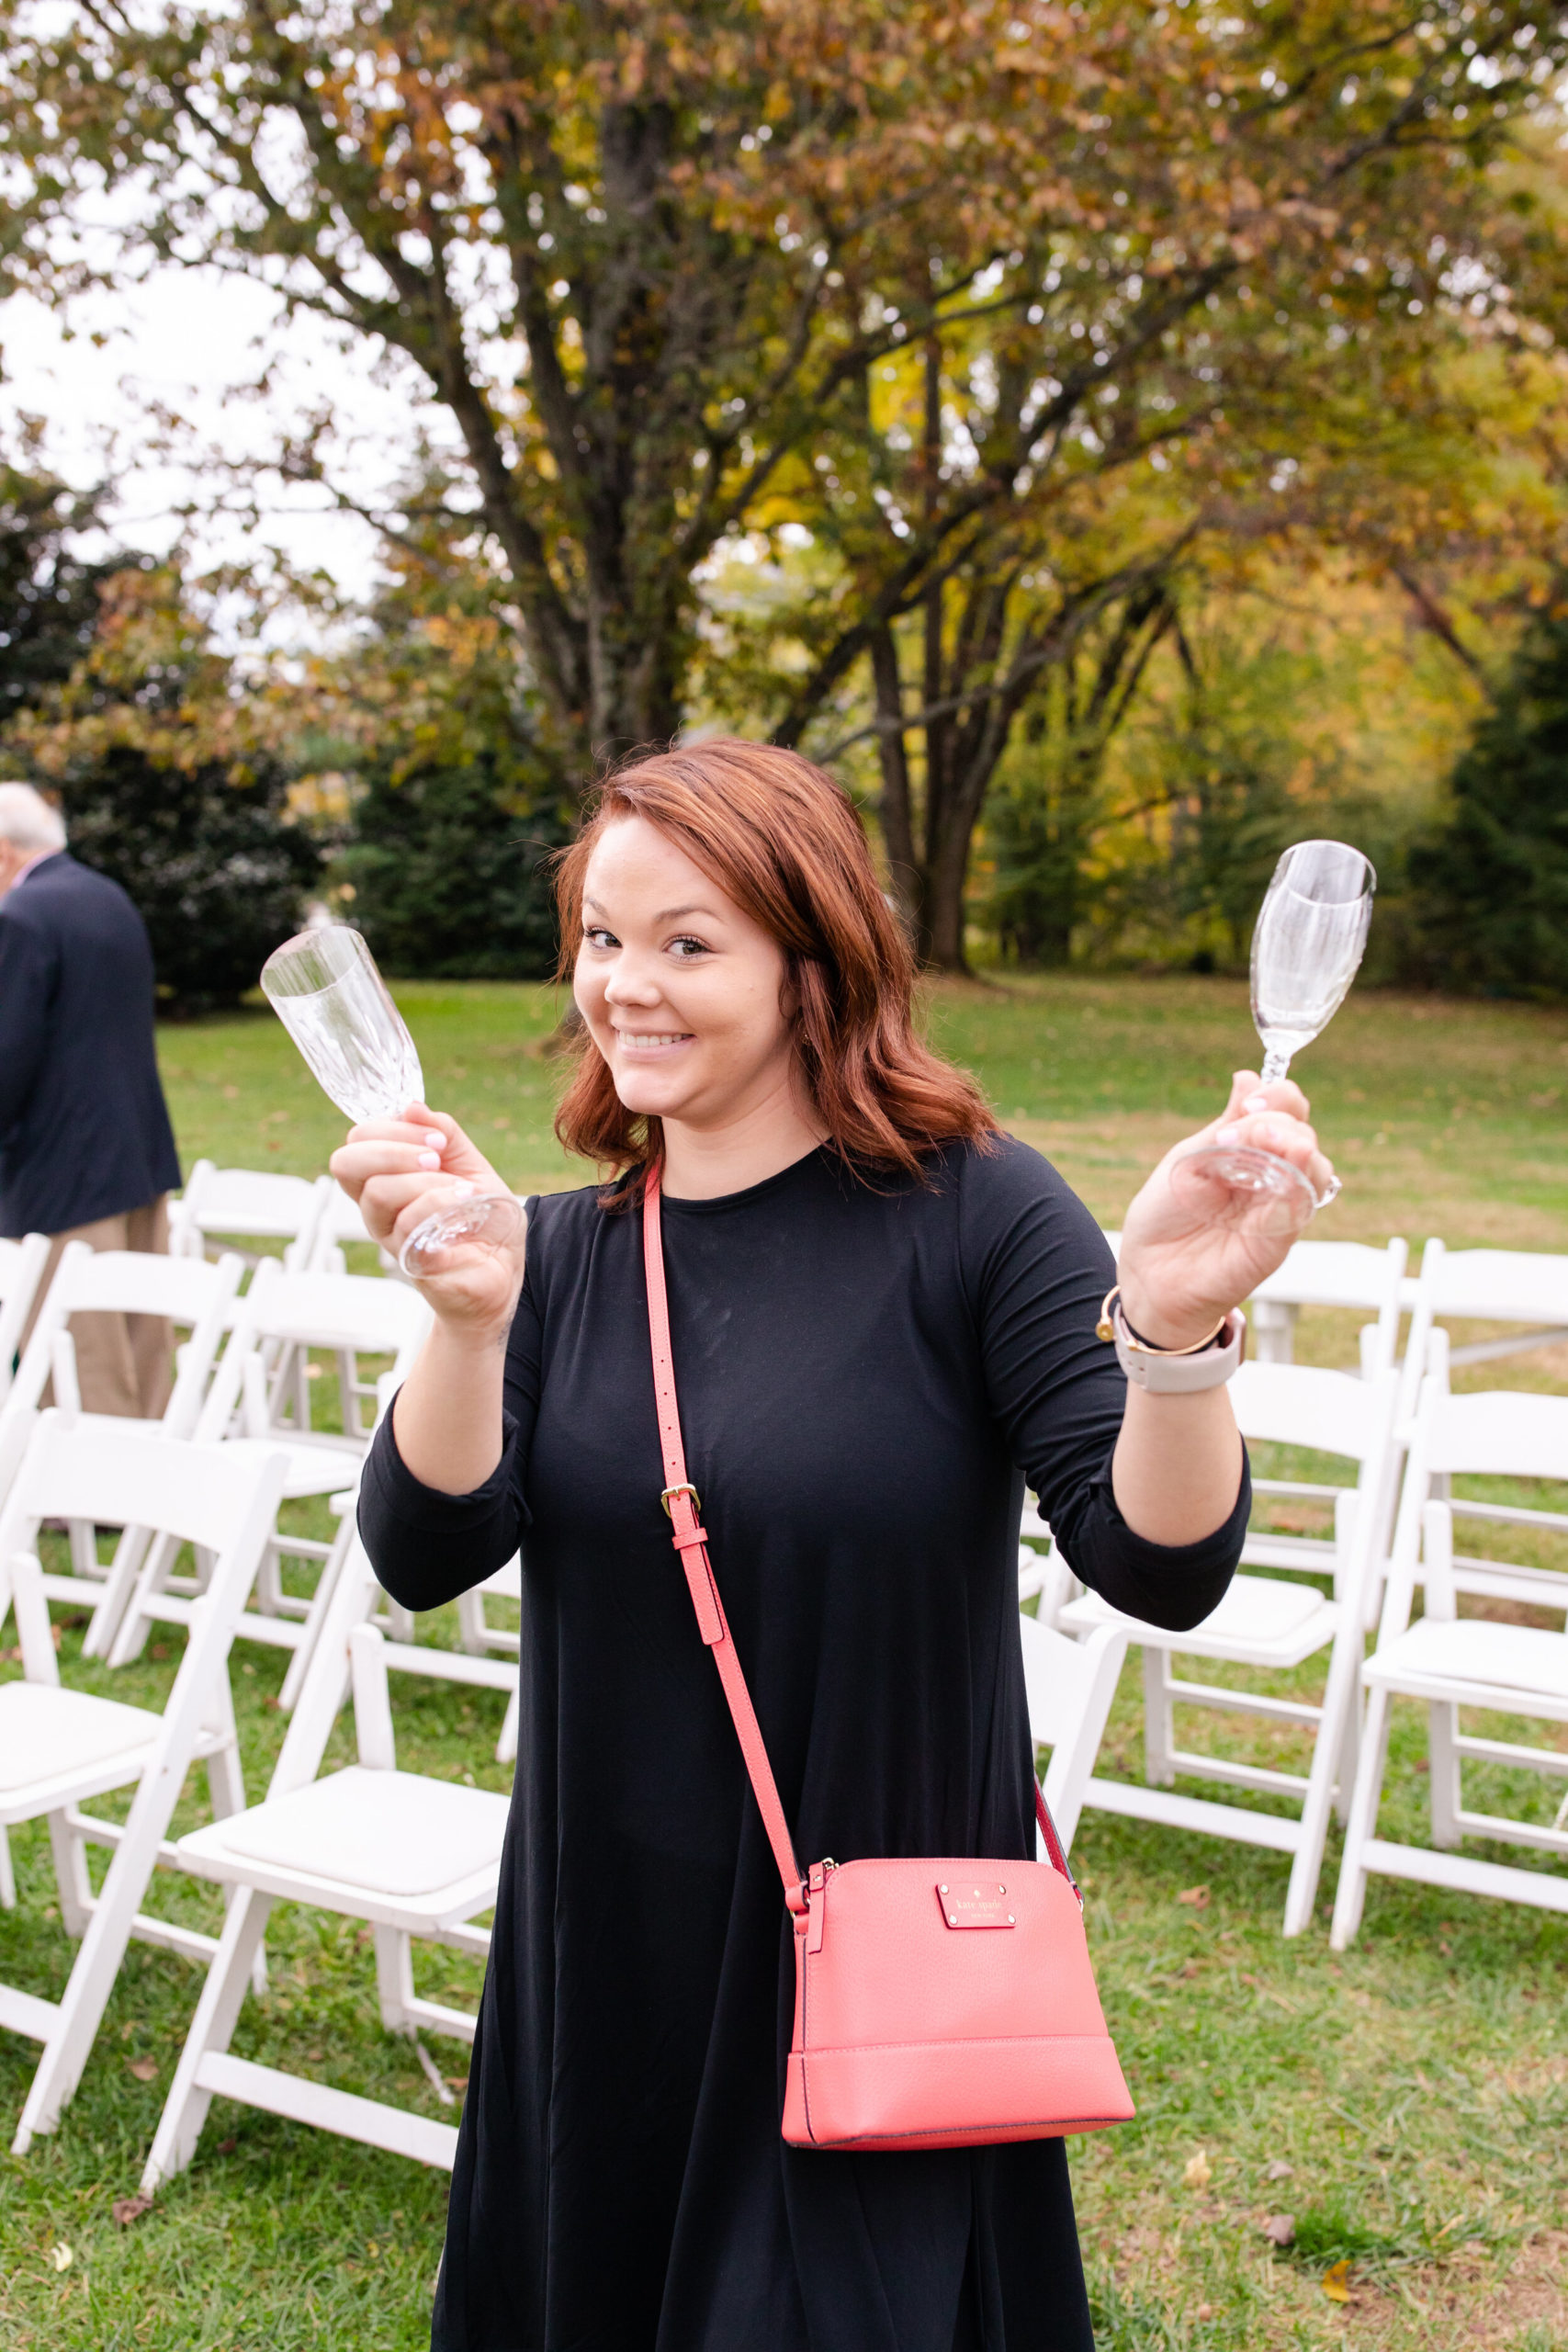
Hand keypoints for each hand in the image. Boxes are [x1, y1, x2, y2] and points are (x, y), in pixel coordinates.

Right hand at [330, 1103, 525, 1345]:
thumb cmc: (481, 1219)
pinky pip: (409, 1225)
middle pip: (346, 1163)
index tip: (435, 1136)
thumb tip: (412, 1107)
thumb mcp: (470, 1164)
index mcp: (386, 1179)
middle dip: (393, 1147)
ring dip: (424, 1179)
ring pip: (378, 1192)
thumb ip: (445, 1134)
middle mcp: (378, 1208)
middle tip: (435, 1155)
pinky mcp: (412, 1261)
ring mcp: (391, 1236)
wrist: (503, 1271)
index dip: (389, 1128)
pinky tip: (465, 1203)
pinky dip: (440, 1204)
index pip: (356, 1142)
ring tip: (460, 1187)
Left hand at [1114, 1071, 1333, 1348]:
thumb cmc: (1167, 1215)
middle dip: (1277, 1118)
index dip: (1278, 1095)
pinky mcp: (1279, 1238)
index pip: (1287, 1110)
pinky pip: (1302, 1205)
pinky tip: (1278, 1173)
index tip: (1249, 1100)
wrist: (1148, 1272)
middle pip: (1303, 1131)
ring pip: (1315, 1166)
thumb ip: (1225, 1125)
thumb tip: (1248, 1077)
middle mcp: (1272, 1174)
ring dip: (1292, 1144)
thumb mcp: (1190, 1158)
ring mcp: (1279, 1206)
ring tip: (1258, 1143)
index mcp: (1251, 1149)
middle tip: (1240, 1128)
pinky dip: (1296, 1182)